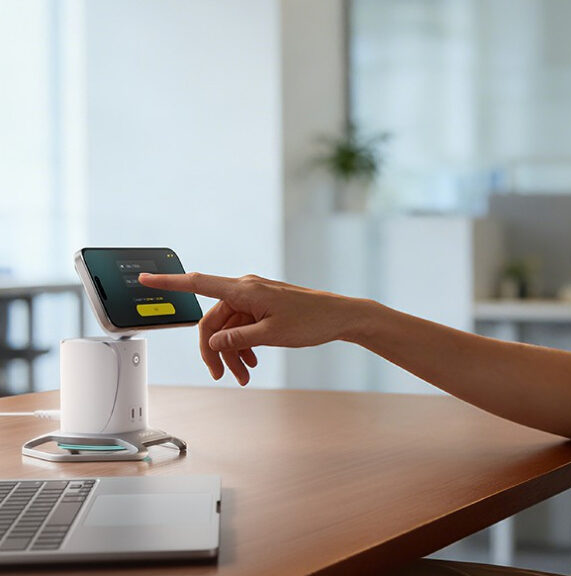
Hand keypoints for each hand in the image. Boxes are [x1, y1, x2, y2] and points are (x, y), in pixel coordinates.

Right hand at [138, 272, 356, 385]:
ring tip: (244, 376)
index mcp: (244, 289)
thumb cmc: (311, 320)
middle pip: (213, 321)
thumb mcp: (272, 334)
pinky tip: (252, 362)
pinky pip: (242, 327)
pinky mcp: (262, 308)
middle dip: (215, 350)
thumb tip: (213, 342)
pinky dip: (243, 345)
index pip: (199, 284)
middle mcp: (245, 290)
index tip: (145, 280)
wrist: (339, 317)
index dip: (169, 283)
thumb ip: (239, 338)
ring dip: (232, 353)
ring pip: (229, 328)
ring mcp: (254, 299)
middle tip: (222, 376)